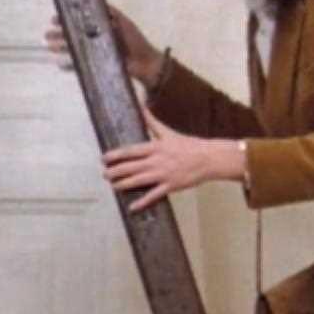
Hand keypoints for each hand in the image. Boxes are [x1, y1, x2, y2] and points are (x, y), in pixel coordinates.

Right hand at [46, 7, 163, 86]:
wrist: (145, 63)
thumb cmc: (135, 41)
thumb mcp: (123, 23)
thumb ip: (111, 14)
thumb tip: (95, 4)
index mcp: (102, 26)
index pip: (80, 20)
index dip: (67, 19)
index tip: (54, 19)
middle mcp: (97, 38)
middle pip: (74, 34)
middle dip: (60, 34)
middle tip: (46, 35)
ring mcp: (96, 51)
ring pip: (75, 48)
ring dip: (62, 47)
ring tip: (49, 46)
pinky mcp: (97, 64)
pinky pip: (81, 64)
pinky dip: (71, 65)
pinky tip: (60, 64)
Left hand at [102, 108, 240, 211]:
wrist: (209, 158)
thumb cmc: (189, 145)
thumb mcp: (168, 132)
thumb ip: (151, 122)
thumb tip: (141, 105)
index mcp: (156, 147)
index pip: (131, 151)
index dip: (116, 155)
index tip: (104, 158)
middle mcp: (157, 161)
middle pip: (131, 167)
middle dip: (116, 171)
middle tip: (104, 174)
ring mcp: (163, 174)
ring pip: (139, 180)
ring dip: (124, 184)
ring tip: (113, 186)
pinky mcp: (171, 186)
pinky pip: (154, 195)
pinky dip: (142, 202)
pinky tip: (132, 207)